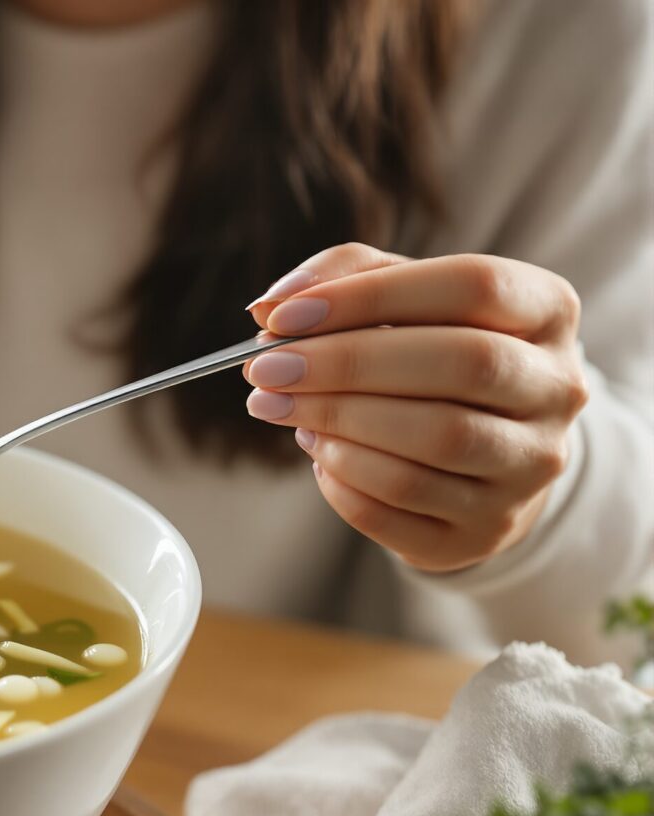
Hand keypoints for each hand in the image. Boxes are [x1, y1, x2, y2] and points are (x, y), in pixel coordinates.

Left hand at [245, 243, 587, 571]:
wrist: (483, 453)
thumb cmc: (433, 355)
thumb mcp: (404, 298)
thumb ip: (347, 278)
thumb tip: (272, 305)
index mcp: (548, 312)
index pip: (473, 286)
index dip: (371, 296)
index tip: (284, 317)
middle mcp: (558, 389)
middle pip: (463, 362)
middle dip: (347, 365)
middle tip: (266, 370)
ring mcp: (530, 467)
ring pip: (438, 439)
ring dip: (339, 422)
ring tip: (282, 410)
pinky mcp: (487, 528)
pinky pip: (403, 505)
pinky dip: (343, 480)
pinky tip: (318, 455)